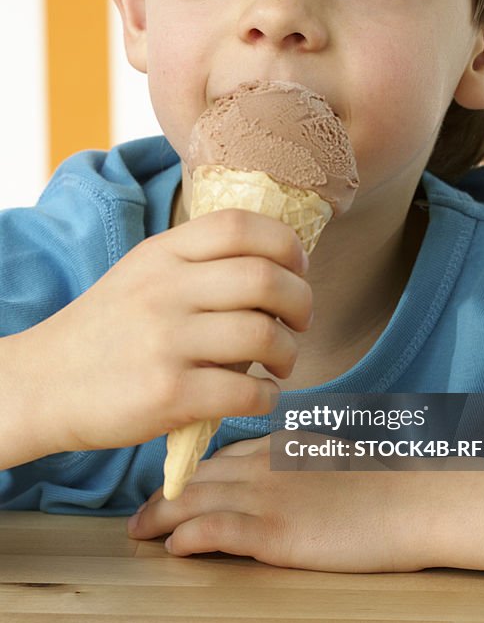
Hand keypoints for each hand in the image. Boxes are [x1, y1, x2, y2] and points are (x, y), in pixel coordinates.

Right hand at [19, 210, 311, 454]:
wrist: (42, 385)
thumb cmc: (106, 330)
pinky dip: (268, 396)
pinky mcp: (168, 395)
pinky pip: (246, 391)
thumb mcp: (143, 274)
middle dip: (302, 303)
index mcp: (163, 253)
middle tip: (299, 323)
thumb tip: (279, 266)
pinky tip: (259, 396)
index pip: (241, 225)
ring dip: (289, 353)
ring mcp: (166, 343)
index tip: (297, 270)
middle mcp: (165, 290)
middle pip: (266, 278)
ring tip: (280, 363)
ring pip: (264, 335)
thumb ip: (199, 263)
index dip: (286, 244)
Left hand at [128, 430, 471, 571]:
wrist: (419, 501)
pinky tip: (174, 549)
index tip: (171, 487)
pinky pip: (217, 532)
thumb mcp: (338, 461)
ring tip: (139, 532)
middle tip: (138, 515)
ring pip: (197, 500)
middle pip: (199, 476)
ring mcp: (269, 497)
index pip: (222, 456)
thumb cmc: (390, 485)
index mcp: (283, 445)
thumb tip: (291, 480)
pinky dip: (189, 538)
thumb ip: (304, 463)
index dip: (190, 473)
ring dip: (162, 517)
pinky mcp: (277, 533)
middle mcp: (267, 465)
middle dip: (164, 495)